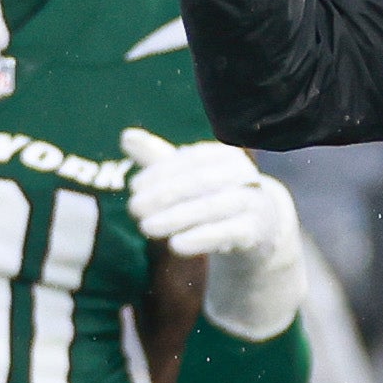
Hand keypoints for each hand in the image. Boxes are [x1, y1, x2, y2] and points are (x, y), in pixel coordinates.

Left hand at [119, 132, 306, 339]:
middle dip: (162, 196)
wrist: (256, 230)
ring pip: (211, 207)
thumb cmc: (213, 196)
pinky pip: (226, 233)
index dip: (158, 172)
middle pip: (198, 182)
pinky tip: (175, 245)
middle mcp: (243, 174)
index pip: (188, 160)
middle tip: (134, 209)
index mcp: (225, 155)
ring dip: (175, 218)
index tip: (134, 187)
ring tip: (147, 228)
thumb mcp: (187, 177)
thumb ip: (157, 158)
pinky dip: (200, 239)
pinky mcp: (255, 231)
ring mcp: (252, 202)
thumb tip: (126, 136)